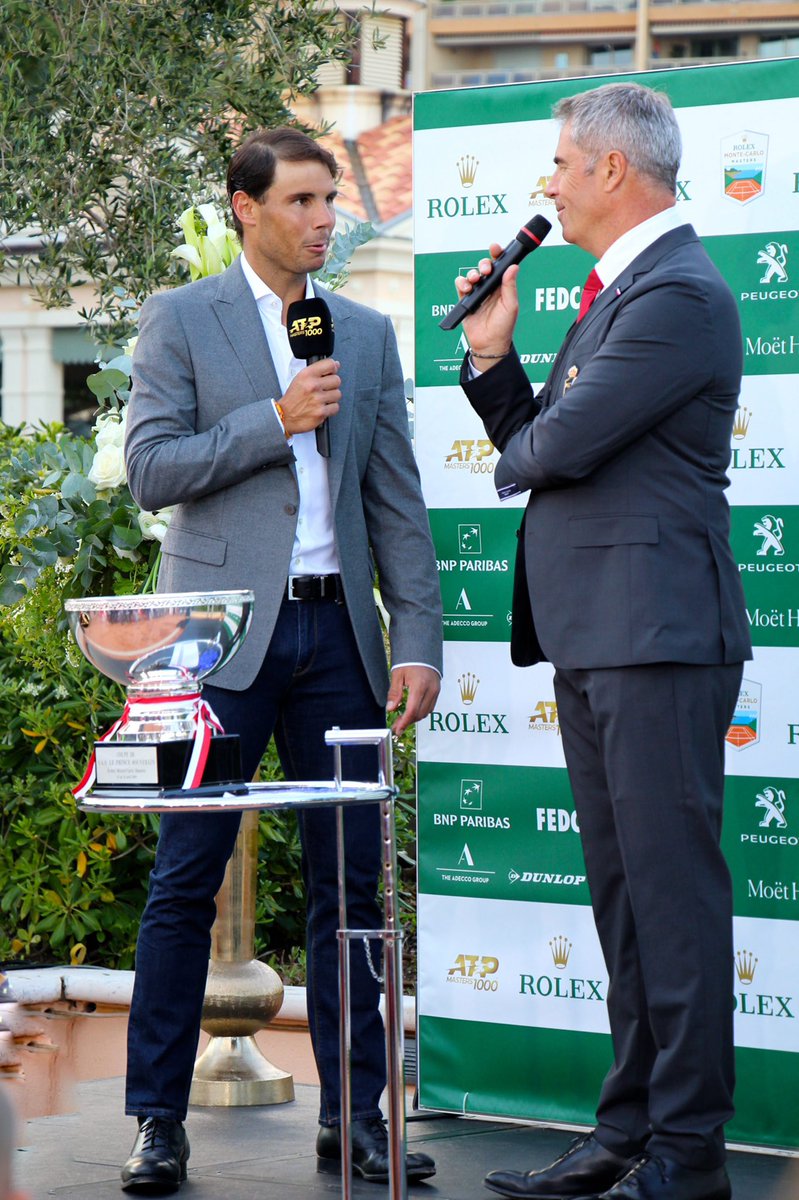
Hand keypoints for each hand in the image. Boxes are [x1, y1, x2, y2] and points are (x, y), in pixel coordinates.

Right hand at [280, 359, 340, 434]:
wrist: (284, 416)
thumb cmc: (292, 398)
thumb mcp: (300, 378)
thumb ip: (317, 371)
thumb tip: (336, 365)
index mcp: (307, 375)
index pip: (330, 364)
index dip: (333, 368)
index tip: (331, 372)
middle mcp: (312, 386)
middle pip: (337, 380)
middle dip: (332, 385)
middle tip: (324, 389)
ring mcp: (317, 399)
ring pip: (337, 394)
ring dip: (332, 398)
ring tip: (322, 399)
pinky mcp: (321, 412)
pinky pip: (335, 407)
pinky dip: (330, 409)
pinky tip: (322, 407)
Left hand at [386, 665, 440, 735]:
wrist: (423, 650)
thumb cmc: (409, 660)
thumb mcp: (397, 674)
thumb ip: (394, 693)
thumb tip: (391, 709)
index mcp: (420, 685)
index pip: (412, 710)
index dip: (404, 722)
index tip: (397, 730)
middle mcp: (431, 690)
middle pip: (420, 714)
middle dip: (408, 722)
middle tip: (397, 726)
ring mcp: (436, 691)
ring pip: (426, 712)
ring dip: (414, 718)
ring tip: (402, 719)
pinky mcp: (437, 691)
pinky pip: (430, 707)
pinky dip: (421, 712)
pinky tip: (411, 711)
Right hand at [455, 242, 518, 358]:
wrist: (489, 344)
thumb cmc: (503, 327)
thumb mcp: (511, 305)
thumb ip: (510, 286)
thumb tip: (513, 267)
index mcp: (503, 287)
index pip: (500, 266)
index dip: (497, 255)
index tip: (495, 248)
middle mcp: (490, 288)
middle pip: (485, 267)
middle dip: (484, 264)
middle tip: (485, 269)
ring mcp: (478, 293)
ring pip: (472, 275)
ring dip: (472, 273)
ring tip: (475, 280)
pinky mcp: (466, 300)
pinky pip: (461, 285)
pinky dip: (461, 283)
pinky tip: (466, 287)